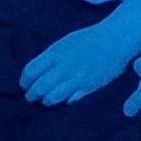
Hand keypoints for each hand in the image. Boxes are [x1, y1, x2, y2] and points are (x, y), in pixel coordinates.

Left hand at [19, 20, 134, 106]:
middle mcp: (63, 67)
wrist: (115, 39)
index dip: (24, 81)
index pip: (30, 71)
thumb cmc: (91, 39)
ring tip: (45, 101)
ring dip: (46, 101)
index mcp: (55, 53)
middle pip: (38, 87)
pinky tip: (64, 100)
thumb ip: (51, 57)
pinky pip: (70, 100)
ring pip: (52, 98)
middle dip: (32, 95)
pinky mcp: (88, 87)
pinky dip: (64, 102)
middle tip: (31, 97)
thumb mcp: (66, 42)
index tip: (24, 85)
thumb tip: (36, 72)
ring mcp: (76, 78)